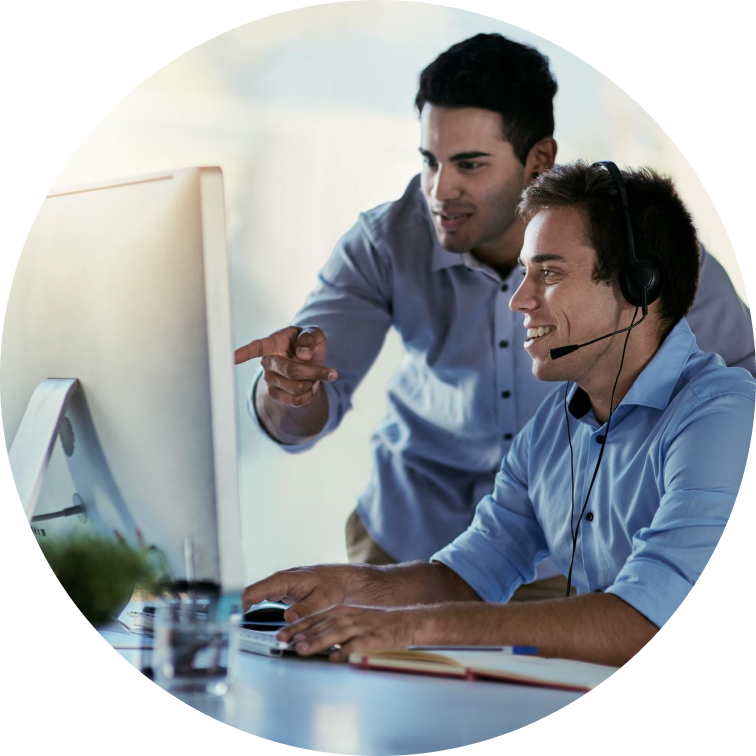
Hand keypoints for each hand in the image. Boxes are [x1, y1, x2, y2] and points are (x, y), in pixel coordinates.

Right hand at [234, 326, 337, 407]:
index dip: (244, 353)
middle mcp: (267, 362)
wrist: (308, 362)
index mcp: (272, 343)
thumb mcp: (314, 333)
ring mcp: (269, 379)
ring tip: (313, 376)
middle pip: (292, 372)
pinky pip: (296, 400)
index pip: (256, 347)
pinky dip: (310, 395)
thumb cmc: (308, 343)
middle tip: (332, 372)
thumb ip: (309, 338)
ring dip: (313, 382)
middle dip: (315, 372)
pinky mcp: (275, 395)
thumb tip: (302, 355)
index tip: (231, 358)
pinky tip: (310, 388)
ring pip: (297, 387)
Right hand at [242, 563, 383, 623]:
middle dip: (240, 609)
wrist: (344, 580)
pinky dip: (258, 609)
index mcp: (284, 580)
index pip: (253, 592)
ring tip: (239, 629)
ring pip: (258, 597)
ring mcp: (280, 586)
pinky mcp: (284, 593)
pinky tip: (253, 623)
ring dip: (248, 610)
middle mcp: (279, 582)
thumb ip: (305, 609)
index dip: (239, 605)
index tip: (232, 621)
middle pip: (251, 595)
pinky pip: (266, 600)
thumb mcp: (323, 599)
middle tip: (232, 629)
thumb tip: (288, 618)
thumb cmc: (334, 586)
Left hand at [277, 605, 426, 662]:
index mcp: (342, 610)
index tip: (281, 634)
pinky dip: (345, 651)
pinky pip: (356, 645)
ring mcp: (360, 626)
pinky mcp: (373, 638)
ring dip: (317, 641)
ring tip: (303, 649)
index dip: (297, 625)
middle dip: (302, 633)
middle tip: (285, 641)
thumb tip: (307, 637)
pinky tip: (334, 658)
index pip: (315, 617)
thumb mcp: (352, 618)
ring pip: (335, 633)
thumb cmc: (375, 623)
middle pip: (321, 624)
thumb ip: (331, 625)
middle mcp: (348, 616)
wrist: (404, 621)